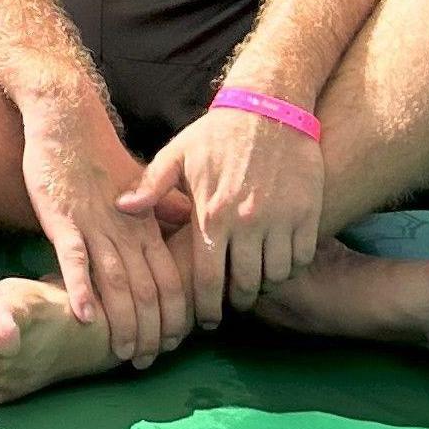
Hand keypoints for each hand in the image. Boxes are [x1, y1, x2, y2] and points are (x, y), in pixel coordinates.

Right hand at [17, 105, 193, 368]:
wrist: (67, 120)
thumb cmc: (101, 156)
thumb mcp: (142, 183)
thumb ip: (164, 208)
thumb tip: (194, 225)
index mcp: (147, 225)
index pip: (170, 280)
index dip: (174, 316)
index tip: (171, 344)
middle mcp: (127, 230)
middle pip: (147, 290)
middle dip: (151, 331)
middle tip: (148, 361)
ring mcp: (94, 226)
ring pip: (116, 282)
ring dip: (122, 323)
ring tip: (123, 353)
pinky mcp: (62, 219)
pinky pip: (74, 259)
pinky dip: (81, 289)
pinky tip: (85, 317)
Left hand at [119, 103, 324, 323]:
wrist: (270, 108)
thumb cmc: (217, 133)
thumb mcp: (178, 154)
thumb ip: (151, 186)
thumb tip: (121, 208)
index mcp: (212, 214)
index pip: (207, 280)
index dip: (205, 308)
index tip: (205, 321)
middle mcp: (247, 223)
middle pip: (244, 286)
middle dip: (237, 302)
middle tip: (232, 303)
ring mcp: (281, 220)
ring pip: (275, 275)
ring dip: (265, 284)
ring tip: (254, 279)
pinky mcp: (308, 214)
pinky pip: (301, 258)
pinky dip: (291, 267)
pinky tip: (279, 260)